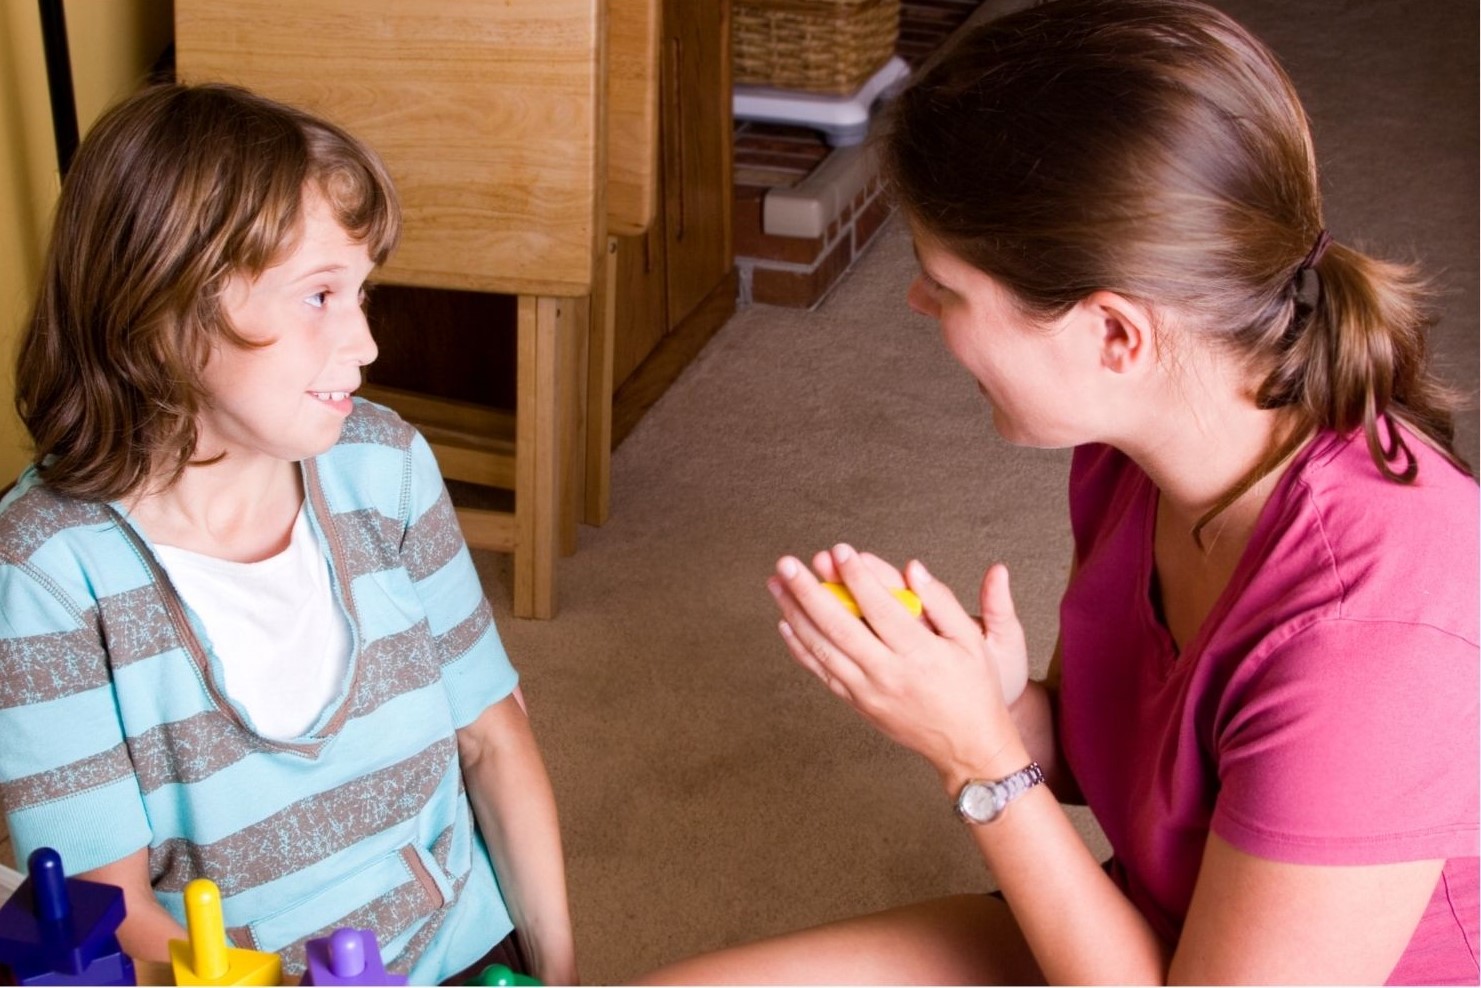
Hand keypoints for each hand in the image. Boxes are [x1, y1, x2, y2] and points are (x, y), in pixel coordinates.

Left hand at [767, 543, 1030, 785]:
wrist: (967, 747)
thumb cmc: (974, 689)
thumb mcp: (973, 642)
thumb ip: (942, 602)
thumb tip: (913, 569)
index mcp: (920, 654)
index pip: (881, 608)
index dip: (858, 577)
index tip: (839, 550)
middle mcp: (889, 674)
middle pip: (840, 627)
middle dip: (809, 592)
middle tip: (787, 564)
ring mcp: (869, 692)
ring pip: (823, 649)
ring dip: (795, 614)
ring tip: (776, 585)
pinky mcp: (858, 704)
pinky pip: (823, 672)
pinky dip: (801, 648)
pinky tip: (786, 624)